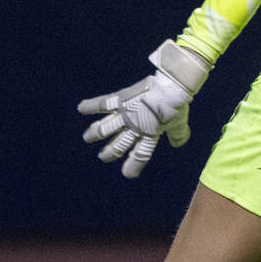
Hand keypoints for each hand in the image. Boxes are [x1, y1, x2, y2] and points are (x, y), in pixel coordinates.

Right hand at [79, 40, 210, 177]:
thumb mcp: (179, 123)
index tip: (128, 174)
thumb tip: (178, 143)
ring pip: (106, 128)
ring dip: (95, 133)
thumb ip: (178, 135)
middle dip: (109, 152)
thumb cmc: (177, 104)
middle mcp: (135, 127)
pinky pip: (103, 104)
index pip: (141, 154)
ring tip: (87, 138)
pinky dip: (91, 105)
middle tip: (102, 156)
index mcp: (150, 134)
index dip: (133, 166)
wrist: (171, 87)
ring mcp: (126, 114)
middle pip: (119, 145)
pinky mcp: (121, 100)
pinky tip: (80, 107)